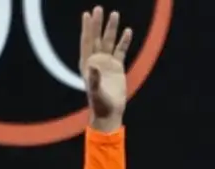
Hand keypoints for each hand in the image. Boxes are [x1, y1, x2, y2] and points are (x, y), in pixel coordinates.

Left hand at [80, 7, 133, 131]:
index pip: (87, 41)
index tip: (87, 14)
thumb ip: (93, 78)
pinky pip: (121, 51)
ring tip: (115, 14)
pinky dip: (124, 41)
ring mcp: (107, 62)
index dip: (87, 28)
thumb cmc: (100, 103)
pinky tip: (128, 31)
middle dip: (98, 23)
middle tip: (99, 9)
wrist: (109, 112)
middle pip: (98, 37)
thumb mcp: (95, 91)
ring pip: (110, 42)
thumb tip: (92, 65)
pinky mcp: (117, 67)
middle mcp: (96, 59)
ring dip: (112, 29)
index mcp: (87, 63)